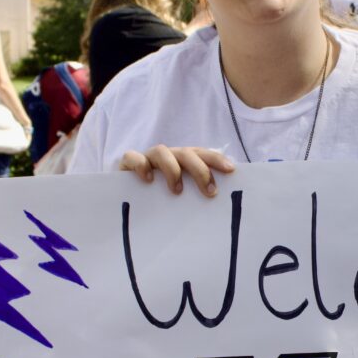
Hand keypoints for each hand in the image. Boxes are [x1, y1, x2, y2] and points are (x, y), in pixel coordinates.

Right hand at [117, 146, 235, 196]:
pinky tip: (148, 179)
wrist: (126, 200)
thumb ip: (196, 197)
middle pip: (186, 153)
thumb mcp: (182, 199)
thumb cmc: (160, 201)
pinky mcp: (127, 164)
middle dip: (200, 170)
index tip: (231, 170)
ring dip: (173, 169)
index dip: (216, 159)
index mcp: (183, 161)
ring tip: (177, 191)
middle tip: (210, 192)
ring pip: (161, 151)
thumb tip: (218, 205)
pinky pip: (132, 157)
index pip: (202, 154)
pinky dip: (141, 165)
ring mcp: (147, 158)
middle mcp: (167, 156)